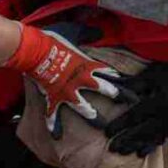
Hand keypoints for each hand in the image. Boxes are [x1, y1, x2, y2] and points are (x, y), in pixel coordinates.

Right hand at [3, 25, 121, 137]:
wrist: (34, 51)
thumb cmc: (52, 39)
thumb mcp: (74, 31)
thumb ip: (88, 33)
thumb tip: (99, 31)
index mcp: (88, 65)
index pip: (108, 72)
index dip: (120, 78)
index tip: (134, 85)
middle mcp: (81, 81)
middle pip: (105, 90)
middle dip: (117, 97)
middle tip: (130, 105)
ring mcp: (68, 92)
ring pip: (84, 107)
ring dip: (92, 116)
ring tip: (102, 127)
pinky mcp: (53, 98)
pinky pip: (53, 115)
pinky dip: (54, 125)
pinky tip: (56, 137)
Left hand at [105, 58, 167, 156]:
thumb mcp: (150, 75)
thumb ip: (133, 86)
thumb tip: (115, 96)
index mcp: (159, 101)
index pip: (135, 116)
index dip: (120, 125)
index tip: (107, 132)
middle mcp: (167, 114)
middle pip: (142, 131)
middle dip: (126, 140)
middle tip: (112, 148)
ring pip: (152, 137)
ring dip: (137, 145)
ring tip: (123, 152)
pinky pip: (163, 137)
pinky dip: (152, 145)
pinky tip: (142, 152)